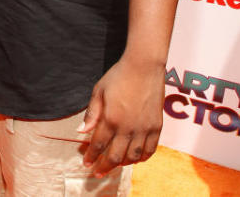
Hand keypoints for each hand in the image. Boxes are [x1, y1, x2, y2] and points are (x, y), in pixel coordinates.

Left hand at [78, 56, 164, 175]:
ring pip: (133, 156)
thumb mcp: (98, 91)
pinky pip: (151, 149)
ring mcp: (144, 128)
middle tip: (97, 172)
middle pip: (115, 156)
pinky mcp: (157, 126)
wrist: (144, 66)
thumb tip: (82, 131)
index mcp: (111, 118)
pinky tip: (136, 159)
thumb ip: (91, 113)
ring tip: (115, 165)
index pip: (98, 144)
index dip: (91, 156)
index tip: (86, 163)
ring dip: (122, 164)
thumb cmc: (118, 76)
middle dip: (104, 166)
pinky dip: (142, 158)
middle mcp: (128, 127)